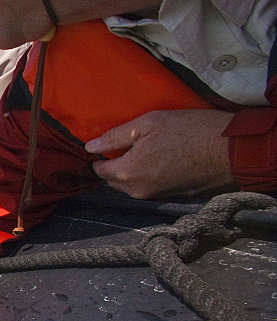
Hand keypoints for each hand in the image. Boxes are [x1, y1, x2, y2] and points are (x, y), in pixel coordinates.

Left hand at [84, 109, 236, 198]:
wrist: (231, 150)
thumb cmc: (190, 131)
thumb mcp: (148, 123)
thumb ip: (115, 136)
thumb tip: (90, 146)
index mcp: (128, 173)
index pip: (99, 170)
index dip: (99, 156)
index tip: (105, 144)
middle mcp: (139, 191)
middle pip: (114, 180)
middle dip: (114, 165)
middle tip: (124, 145)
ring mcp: (157, 196)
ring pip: (132, 186)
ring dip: (132, 171)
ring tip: (144, 150)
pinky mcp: (173, 197)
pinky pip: (151, 188)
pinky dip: (149, 176)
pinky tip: (160, 159)